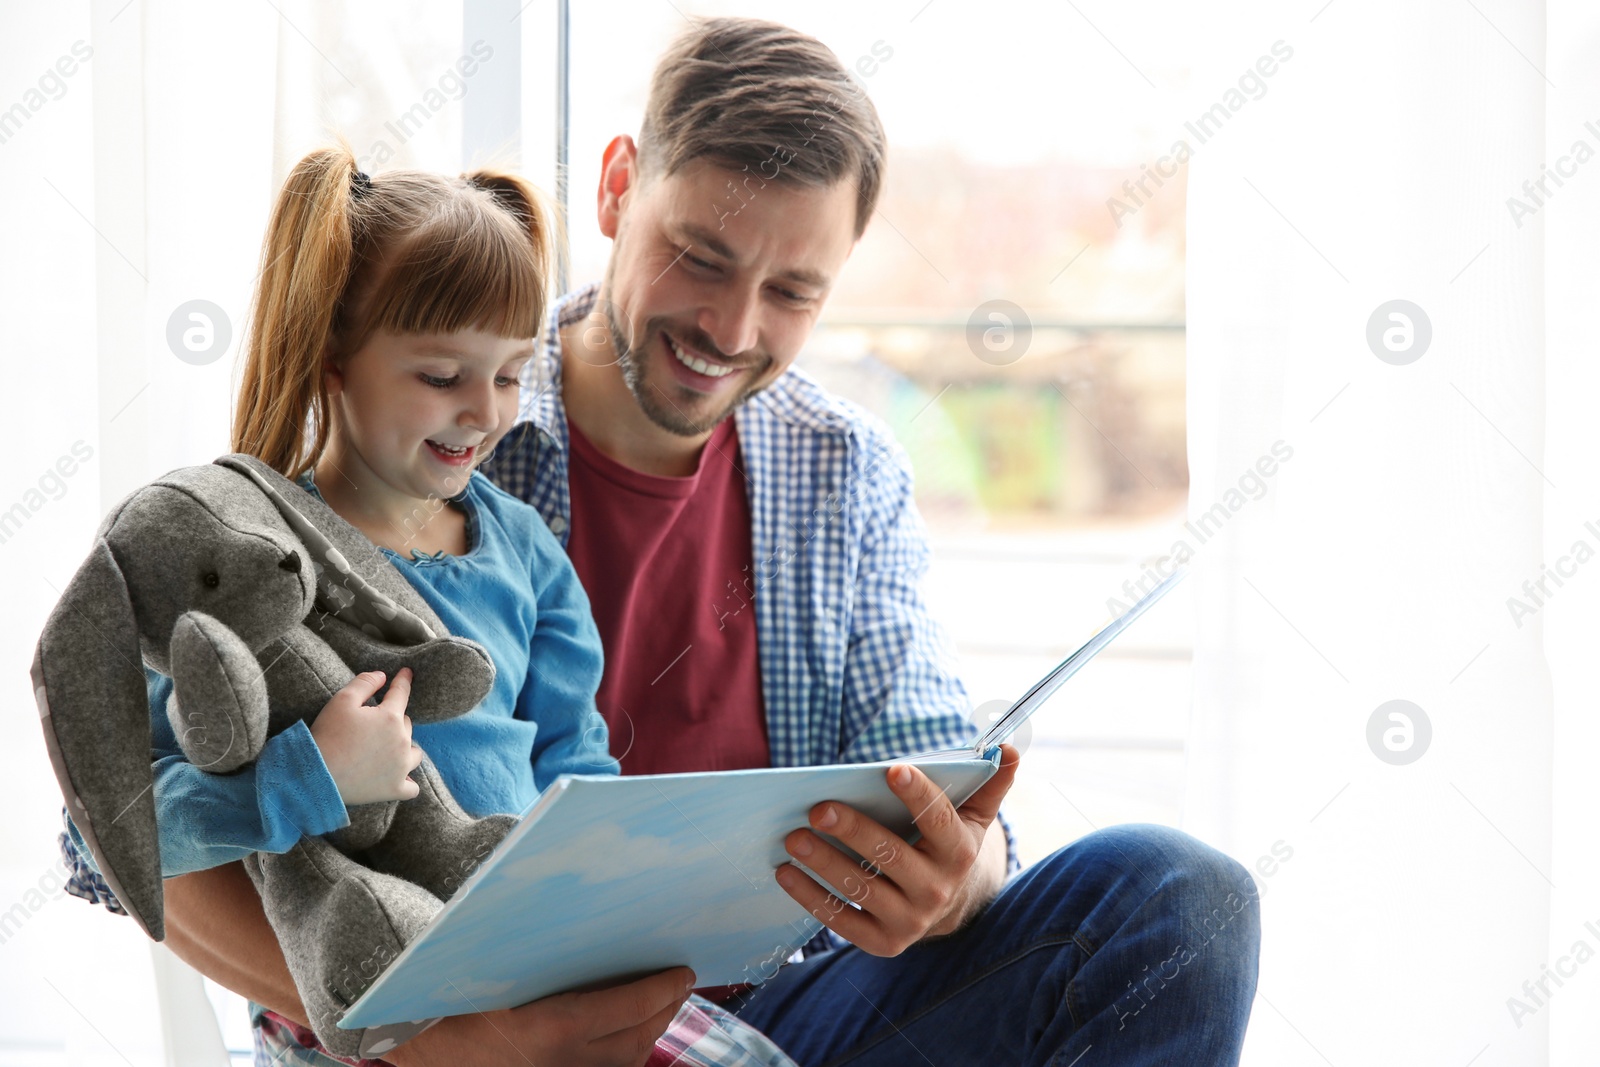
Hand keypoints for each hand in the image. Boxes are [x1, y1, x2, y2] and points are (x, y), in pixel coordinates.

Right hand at [310, 668, 422, 805]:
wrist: (316, 774)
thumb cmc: (327, 735)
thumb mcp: (342, 701)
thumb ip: (365, 683)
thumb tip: (383, 675)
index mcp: (390, 718)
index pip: (401, 693)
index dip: (403, 680)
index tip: (407, 672)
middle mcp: (402, 742)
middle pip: (406, 724)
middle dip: (393, 720)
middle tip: (374, 725)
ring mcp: (401, 767)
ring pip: (414, 753)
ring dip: (404, 748)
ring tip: (389, 750)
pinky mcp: (395, 789)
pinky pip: (412, 787)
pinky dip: (407, 781)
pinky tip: (398, 778)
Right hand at [387, 966, 695, 1066]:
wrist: (421, 1049)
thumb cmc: (456, 997)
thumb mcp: (504, 968)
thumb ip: (551, 954)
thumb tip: (600, 927)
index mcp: (555, 1027)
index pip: (631, 1007)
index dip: (664, 989)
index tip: (683, 973)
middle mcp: (564, 1063)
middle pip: (637, 1037)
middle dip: (664, 1009)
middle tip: (680, 984)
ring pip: (626, 1061)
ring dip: (650, 1033)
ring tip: (662, 1006)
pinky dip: (626, 1054)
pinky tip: (631, 1036)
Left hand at [774, 743, 1021, 954]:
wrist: (950, 907)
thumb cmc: (950, 845)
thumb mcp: (974, 815)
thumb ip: (990, 782)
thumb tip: (1011, 748)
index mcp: (960, 852)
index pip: (939, 820)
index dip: (918, 793)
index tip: (891, 768)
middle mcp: (937, 890)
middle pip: (891, 856)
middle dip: (853, 830)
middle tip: (818, 808)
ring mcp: (910, 921)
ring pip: (861, 889)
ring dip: (823, 863)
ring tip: (793, 838)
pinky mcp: (883, 943)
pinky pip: (842, 920)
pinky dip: (811, 897)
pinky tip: (787, 873)